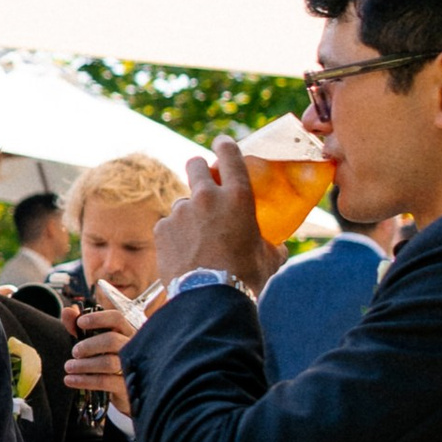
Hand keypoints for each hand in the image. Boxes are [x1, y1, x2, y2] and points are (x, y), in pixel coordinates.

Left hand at [61, 290, 135, 415]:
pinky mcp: (126, 386)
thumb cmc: (106, 359)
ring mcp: (132, 367)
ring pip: (108, 363)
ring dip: (83, 364)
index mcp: (125, 332)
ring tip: (69, 367)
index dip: (97, 318)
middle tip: (74, 352)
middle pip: (112, 340)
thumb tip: (67, 312)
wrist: (120, 390)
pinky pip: (105, 382)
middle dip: (88, 345)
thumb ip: (78, 326)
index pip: (117, 318)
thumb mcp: (92, 341)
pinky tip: (71, 380)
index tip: (80, 322)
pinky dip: (84, 380)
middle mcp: (132, 347)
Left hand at [151, 140, 282, 297]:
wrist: (210, 298)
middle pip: (195, 164)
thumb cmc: (245, 277)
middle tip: (205, 184)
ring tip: (198, 237)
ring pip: (182, 201)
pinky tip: (184, 252)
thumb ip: (272, 243)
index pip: (230, 154)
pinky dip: (175, 234)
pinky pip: (169, 224)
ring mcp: (181, 211)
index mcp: (238, 196)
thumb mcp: (269, 257)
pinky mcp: (162, 228)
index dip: (225, 145)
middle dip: (199, 169)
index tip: (222, 142)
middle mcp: (207, 197)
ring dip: (189, 212)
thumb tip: (279, 247)